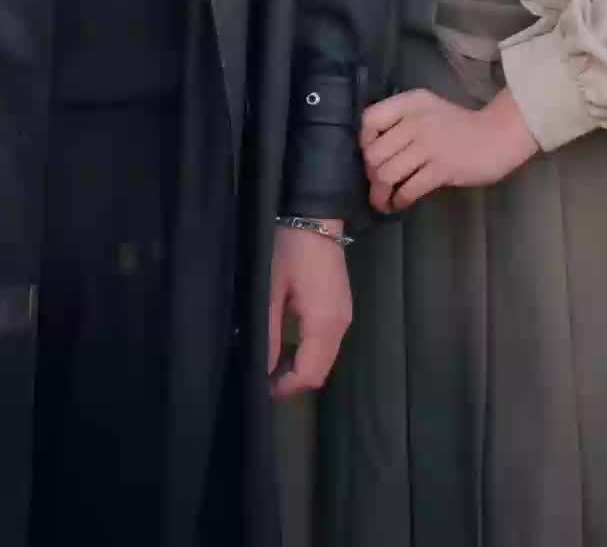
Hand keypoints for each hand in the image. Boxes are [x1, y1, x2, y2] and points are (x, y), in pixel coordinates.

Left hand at [268, 222, 352, 399]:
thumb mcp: (271, 289)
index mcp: (324, 322)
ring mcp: (345, 316)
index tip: (261, 389)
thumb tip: (263, 368)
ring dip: (302, 367)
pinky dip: (310, 352)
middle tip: (264, 379)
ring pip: (326, 359)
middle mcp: (341, 325)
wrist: (316, 216)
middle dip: (294, 381)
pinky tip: (289, 345)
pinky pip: (328, 343)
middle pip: (320, 371)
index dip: (286, 388)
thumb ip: (269, 332)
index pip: (310, 374)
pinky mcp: (342, 308)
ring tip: (272, 364)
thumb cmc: (289, 249)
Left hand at [361, 87, 538, 212]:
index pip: (369, 119)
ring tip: (384, 201)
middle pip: (374, 153)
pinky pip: (408, 189)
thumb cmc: (460, 125)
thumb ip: (402, 120)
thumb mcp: (428, 110)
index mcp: (410, 103)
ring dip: (380, 193)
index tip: (372, 156)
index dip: (364, 142)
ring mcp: (429, 145)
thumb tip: (373, 148)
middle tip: (378, 184)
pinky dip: (399, 200)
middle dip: (371, 175)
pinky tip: (400, 204)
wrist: (499, 135)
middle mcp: (415, 121)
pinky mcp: (442, 169)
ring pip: (387, 173)